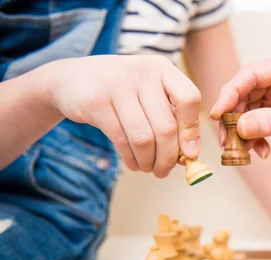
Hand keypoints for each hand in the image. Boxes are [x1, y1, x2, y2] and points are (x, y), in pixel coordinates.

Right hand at [43, 55, 201, 176]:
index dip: (192, 130)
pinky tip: (133, 163)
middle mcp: (142, 72)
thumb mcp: (149, 94)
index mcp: (162, 68)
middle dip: (168, 157)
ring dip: (149, 161)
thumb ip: (171, 117)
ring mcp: (117, 84)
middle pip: (166, 126)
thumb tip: (190, 155)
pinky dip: (131, 158)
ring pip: (144, 137)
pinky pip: (122, 140)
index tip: (190, 154)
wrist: (70, 79)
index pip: (189, 98)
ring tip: (148, 168)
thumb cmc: (122, 92)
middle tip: (164, 171)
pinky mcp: (96, 101)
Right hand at [210, 49, 270, 157]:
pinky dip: (253, 137)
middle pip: (244, 91)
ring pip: (247, 108)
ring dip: (241, 131)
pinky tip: (261, 151)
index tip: (218, 113)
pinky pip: (255, 121)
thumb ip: (270, 122)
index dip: (231, 93)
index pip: (252, 74)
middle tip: (227, 140)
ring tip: (242, 150)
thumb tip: (238, 126)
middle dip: (234, 117)